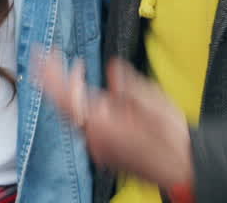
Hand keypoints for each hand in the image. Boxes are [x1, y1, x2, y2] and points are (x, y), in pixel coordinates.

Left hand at [37, 53, 193, 188]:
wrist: (184, 170)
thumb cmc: (174, 140)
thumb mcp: (157, 106)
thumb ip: (130, 87)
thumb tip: (112, 68)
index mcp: (104, 125)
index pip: (66, 96)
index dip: (51, 74)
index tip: (43, 55)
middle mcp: (94, 137)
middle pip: (63, 104)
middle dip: (53, 78)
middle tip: (47, 55)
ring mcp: (96, 145)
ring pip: (71, 114)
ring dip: (67, 89)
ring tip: (72, 67)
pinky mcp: (102, 149)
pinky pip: (81, 123)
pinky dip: (78, 103)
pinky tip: (84, 90)